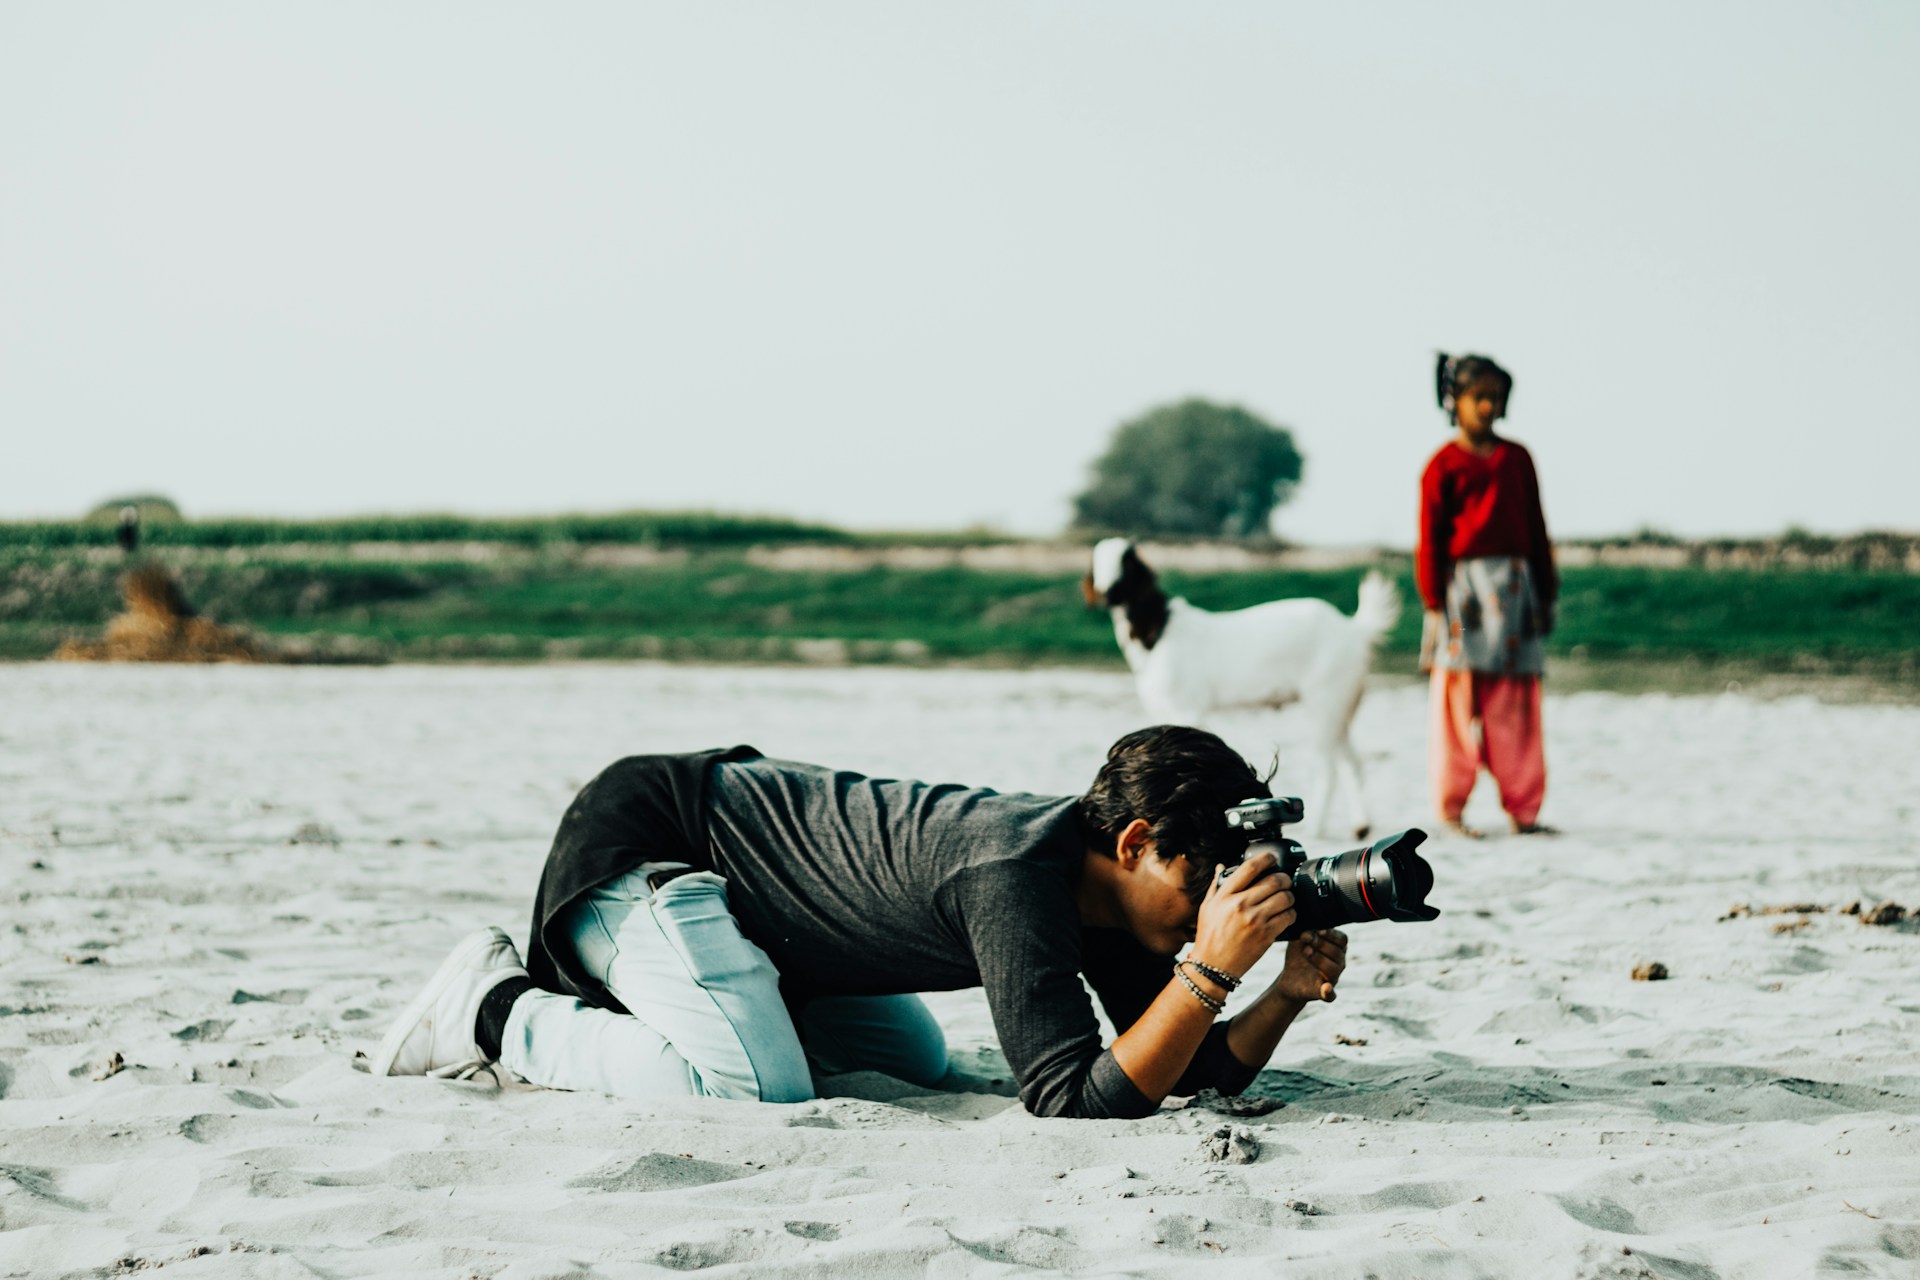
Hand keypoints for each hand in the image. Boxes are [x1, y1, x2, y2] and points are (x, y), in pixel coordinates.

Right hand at [1191, 852, 1294, 977]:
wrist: (1212, 967)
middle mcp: (1240, 905)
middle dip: (1284, 878)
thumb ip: (1216, 886)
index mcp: (1225, 896)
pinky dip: (1292, 914)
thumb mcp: (1206, 908)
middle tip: (1284, 881)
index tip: (1272, 858)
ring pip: (1285, 898)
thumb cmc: (1208, 936)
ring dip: (1289, 896)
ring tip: (1286, 900)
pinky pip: (1289, 917)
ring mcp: (1254, 920)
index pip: (1250, 868)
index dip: (1266, 858)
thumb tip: (1222, 866)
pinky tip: (1286, 915)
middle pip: (1274, 880)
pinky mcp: (1266, 935)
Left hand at [1274, 929, 1347, 1003]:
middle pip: (1338, 953)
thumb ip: (1306, 930)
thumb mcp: (1300, 940)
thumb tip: (1308, 922)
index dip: (1331, 934)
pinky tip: (1326, 988)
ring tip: (1305, 951)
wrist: (1289, 978)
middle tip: (1305, 938)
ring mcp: (1332, 979)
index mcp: (1336, 949)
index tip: (1318, 930)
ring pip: (1334, 970)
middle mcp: (1338, 964)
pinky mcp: (1322, 993)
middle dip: (1321, 944)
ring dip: (1320, 959)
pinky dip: (1329, 993)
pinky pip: (1330, 996)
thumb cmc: (1298, 955)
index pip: (1342, 940)